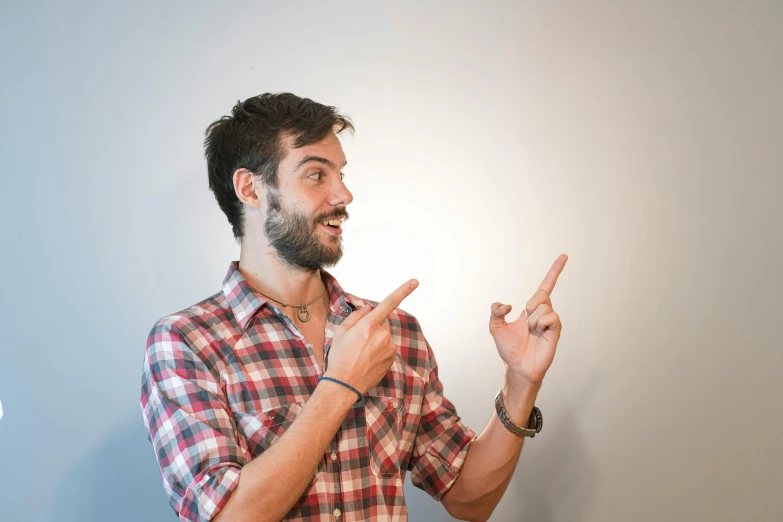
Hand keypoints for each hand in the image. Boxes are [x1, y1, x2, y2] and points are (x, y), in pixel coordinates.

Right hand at [325, 278, 418, 394]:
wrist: (344, 384)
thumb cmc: (339, 357)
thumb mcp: (341, 332)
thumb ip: (356, 316)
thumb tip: (368, 309)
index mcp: (369, 325)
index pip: (389, 303)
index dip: (403, 291)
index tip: (415, 282)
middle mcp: (383, 335)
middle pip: (382, 322)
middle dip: (373, 326)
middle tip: (357, 340)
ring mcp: (389, 347)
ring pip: (384, 336)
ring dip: (376, 339)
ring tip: (361, 353)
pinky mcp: (392, 358)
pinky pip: (387, 347)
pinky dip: (379, 350)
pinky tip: (367, 359)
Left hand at [489, 254, 567, 385]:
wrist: (517, 367)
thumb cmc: (509, 349)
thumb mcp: (495, 327)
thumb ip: (495, 311)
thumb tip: (506, 305)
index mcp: (532, 309)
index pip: (546, 285)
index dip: (554, 271)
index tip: (564, 256)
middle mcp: (544, 312)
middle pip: (541, 294)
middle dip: (531, 305)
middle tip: (526, 321)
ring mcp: (551, 322)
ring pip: (544, 306)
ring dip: (533, 319)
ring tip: (531, 332)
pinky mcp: (556, 331)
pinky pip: (551, 317)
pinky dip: (541, 324)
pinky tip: (539, 333)